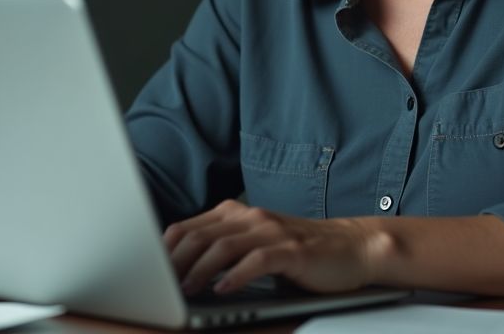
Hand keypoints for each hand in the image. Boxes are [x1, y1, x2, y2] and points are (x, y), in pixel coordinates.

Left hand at [163, 199, 374, 295]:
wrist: (353, 247)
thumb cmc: (301, 252)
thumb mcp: (257, 244)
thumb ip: (226, 250)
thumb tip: (183, 273)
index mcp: (237, 214)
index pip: (188, 227)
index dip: (165, 250)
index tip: (149, 272)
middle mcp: (251, 217)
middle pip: (200, 235)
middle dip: (176, 262)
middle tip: (162, 286)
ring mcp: (272, 232)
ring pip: (223, 246)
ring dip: (200, 270)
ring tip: (186, 290)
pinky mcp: (292, 251)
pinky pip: (257, 261)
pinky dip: (236, 276)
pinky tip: (223, 290)